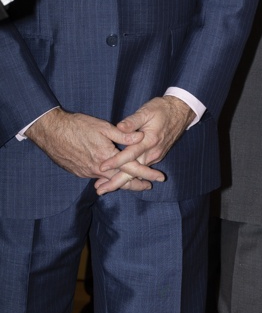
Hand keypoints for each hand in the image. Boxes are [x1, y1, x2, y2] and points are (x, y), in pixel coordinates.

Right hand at [26, 108, 154, 190]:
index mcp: (106, 157)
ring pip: (109, 180)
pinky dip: (107, 179)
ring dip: (121, 183)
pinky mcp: (79, 172)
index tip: (159, 178)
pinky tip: (111, 177)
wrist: (51, 131)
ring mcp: (87, 172)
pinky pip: (97, 178)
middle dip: (136, 184)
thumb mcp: (102, 127)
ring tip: (133, 184)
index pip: (132, 169)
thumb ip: (123, 135)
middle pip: (122, 181)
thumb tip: (141, 138)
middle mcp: (98, 169)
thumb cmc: (77, 126)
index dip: (147, 174)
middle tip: (148, 187)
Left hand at [95, 96, 192, 193]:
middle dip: (116, 182)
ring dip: (121, 181)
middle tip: (100, 190)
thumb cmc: (162, 110)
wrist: (181, 113)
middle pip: (133, 172)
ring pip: (137, 173)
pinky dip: (130, 177)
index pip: (129, 155)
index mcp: (149, 141)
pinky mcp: (155, 157)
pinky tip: (119, 181)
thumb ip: (133, 121)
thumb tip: (120, 127)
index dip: (115, 162)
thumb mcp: (146, 111)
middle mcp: (152, 152)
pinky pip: (141, 170)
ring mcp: (155, 156)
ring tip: (105, 188)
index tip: (102, 167)